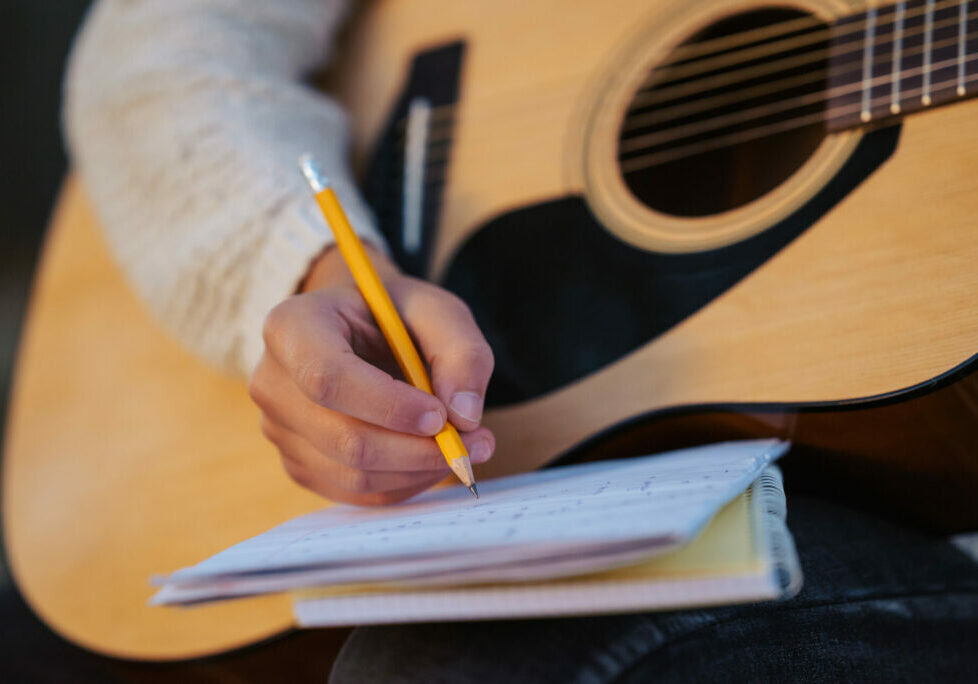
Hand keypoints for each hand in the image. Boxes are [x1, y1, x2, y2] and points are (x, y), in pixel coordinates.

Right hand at [249, 245, 494, 504]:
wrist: (359, 332)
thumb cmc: (395, 316)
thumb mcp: (436, 311)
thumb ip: (461, 352)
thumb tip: (465, 415)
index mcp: (291, 327)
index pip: (327, 378)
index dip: (387, 406)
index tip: (441, 416)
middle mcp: (272, 382)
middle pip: (343, 438)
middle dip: (417, 449)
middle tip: (477, 441)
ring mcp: (279, 430)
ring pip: (353, 475)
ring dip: (419, 471)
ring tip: (466, 448)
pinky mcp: (299, 464)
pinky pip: (356, 493)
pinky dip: (405, 483)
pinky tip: (434, 459)